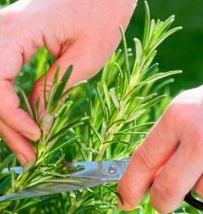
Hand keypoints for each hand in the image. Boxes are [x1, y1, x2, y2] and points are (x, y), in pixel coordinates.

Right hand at [0, 0, 138, 165]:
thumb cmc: (104, 9)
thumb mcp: (86, 55)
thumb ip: (54, 88)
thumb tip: (37, 120)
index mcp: (16, 29)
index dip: (10, 115)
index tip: (35, 137)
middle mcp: (1, 29)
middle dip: (6, 125)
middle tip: (28, 156)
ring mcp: (4, 33)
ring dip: (6, 118)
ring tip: (26, 147)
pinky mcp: (13, 39)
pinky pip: (2, 76)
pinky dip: (10, 103)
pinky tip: (24, 122)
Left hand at [118, 86, 202, 212]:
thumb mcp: (186, 114)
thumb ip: (168, 143)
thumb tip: (148, 177)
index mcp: (178, 117)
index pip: (143, 158)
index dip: (130, 184)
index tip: (124, 199)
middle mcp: (200, 135)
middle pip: (167, 188)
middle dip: (160, 202)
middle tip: (160, 204)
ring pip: (202, 192)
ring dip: (201, 186)